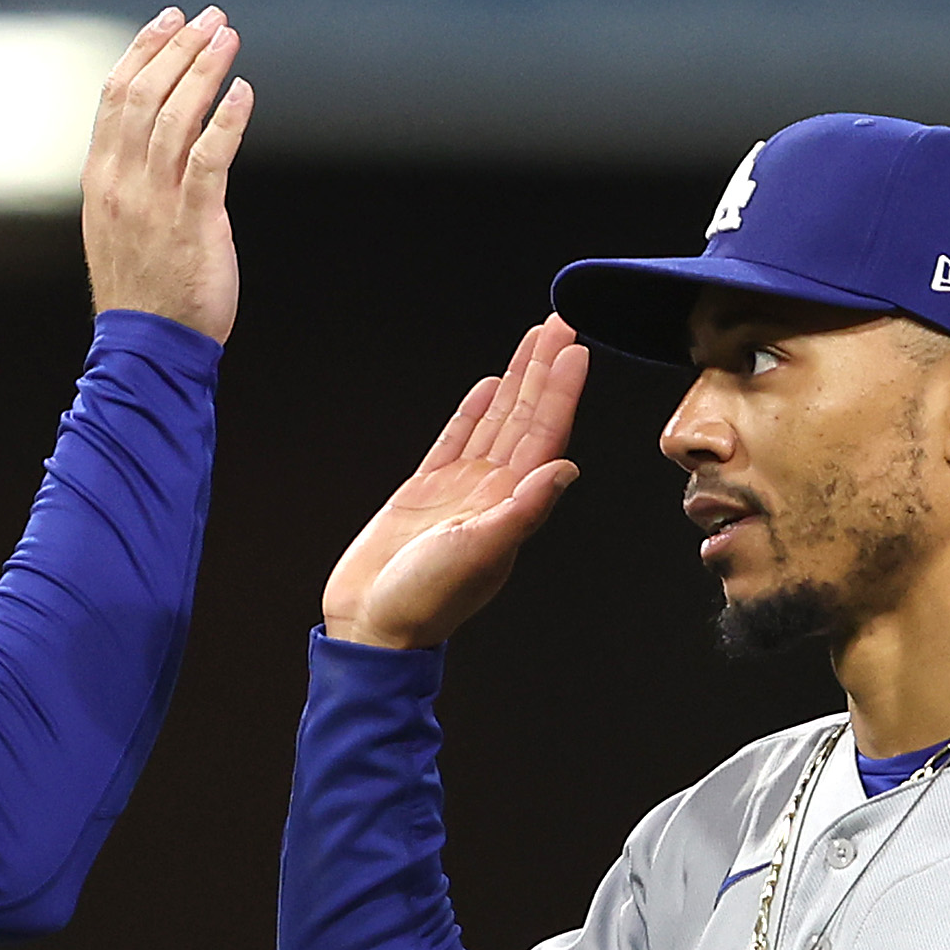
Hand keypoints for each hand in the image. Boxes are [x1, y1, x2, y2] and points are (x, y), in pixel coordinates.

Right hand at [82, 7, 251, 343]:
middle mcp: (122, 183)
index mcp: (100, 177)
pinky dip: (225, 122)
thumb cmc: (142, 285)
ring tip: (228, 39)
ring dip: (203, 72)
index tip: (170, 20)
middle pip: (145, 96)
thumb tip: (161, 128)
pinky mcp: (194, 224)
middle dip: (179, 49)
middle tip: (211, 19)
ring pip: (175, 119)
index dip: (144, 50)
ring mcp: (155, 203)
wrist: (149, 345)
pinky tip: (242, 93)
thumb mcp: (120, 220)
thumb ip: (133, 174)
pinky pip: (208, 162)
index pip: (115, 96)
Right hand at [323, 318, 588, 649]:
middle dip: (543, 370)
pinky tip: (488, 388)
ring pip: (495, 421)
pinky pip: (455, 440)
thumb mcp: (479, 553)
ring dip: (516, 381)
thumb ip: (523, 510)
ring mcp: (459, 489)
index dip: (560, 392)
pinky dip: (472, 412)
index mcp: (510, 504)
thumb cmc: (426, 601)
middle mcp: (492, 491)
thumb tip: (566, 468)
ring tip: (533, 341)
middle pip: (525, 418)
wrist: (374, 625)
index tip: (574, 350)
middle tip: (560, 324)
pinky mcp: (425, 492)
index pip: (545, 435)